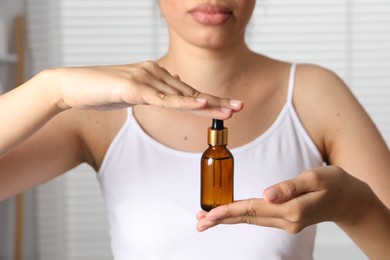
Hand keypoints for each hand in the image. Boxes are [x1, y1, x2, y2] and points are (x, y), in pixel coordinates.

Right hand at [48, 61, 242, 118]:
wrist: (71, 86)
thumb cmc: (102, 90)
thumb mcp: (133, 91)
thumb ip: (154, 90)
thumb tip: (176, 85)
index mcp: (155, 74)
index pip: (187, 90)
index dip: (209, 99)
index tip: (228, 106)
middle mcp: (154, 72)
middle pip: (190, 90)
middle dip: (216, 100)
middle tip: (240, 107)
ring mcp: (144, 78)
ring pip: (180, 94)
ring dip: (207, 103)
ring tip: (230, 109)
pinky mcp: (132, 87)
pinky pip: (161, 98)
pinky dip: (182, 101)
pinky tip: (201, 103)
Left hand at [196, 166, 370, 232]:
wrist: (350, 199)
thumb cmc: (334, 184)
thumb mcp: (315, 178)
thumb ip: (289, 187)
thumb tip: (266, 194)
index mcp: (291, 210)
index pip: (252, 210)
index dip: (228, 212)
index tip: (209, 215)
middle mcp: (286, 221)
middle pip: (247, 219)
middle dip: (221, 220)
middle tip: (199, 223)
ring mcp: (287, 223)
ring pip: (251, 221)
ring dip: (228, 220)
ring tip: (207, 220)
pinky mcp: (287, 220)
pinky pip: (259, 219)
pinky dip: (241, 217)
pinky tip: (230, 216)